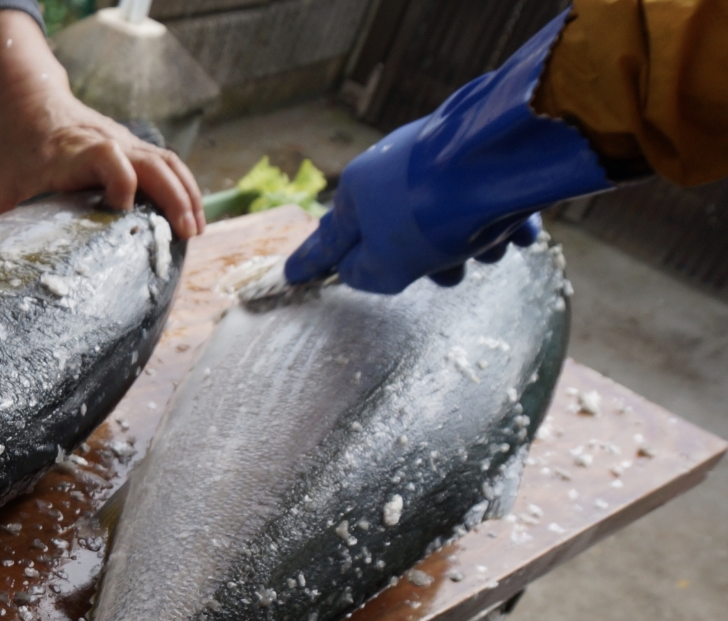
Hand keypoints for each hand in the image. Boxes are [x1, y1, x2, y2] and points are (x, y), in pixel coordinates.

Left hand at [0, 10, 203, 238]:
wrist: (28, 99)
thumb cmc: (14, 147)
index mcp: (69, 152)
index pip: (105, 154)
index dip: (118, 177)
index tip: (124, 207)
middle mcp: (104, 142)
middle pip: (151, 160)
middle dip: (172, 196)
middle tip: (184, 233)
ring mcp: (124, 141)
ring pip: (166, 161)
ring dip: (186, 194)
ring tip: (195, 231)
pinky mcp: (133, 146)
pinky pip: (167, 163)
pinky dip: (183, 187)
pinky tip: (191, 215)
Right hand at [282, 10, 607, 293]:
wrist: (501, 160)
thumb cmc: (432, 218)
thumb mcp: (386, 265)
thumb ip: (364, 274)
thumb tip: (358, 270)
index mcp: (358, 193)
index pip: (327, 241)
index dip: (310, 263)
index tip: (291, 277)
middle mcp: (392, 170)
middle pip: (400, 233)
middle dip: (428, 262)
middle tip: (447, 275)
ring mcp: (437, 159)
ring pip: (448, 220)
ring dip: (470, 245)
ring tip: (489, 248)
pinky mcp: (482, 154)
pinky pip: (487, 200)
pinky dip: (501, 221)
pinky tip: (518, 232)